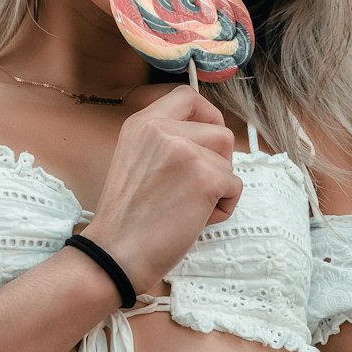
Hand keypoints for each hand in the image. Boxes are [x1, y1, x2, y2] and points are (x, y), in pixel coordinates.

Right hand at [87, 86, 240, 293]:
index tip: (207, 138)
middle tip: (192, 189)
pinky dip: (223, 207)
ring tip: (191, 206)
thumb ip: (166, 143)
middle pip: (219, 132)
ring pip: (229, 160)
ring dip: (219, 185)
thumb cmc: (128, 219)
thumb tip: (210, 141)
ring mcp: (185, 152)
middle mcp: (162, 130)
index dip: (206, 115)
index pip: (187, 97)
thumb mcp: (136, 161)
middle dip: (217, 162)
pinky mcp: (205, 177)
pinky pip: (235, 186)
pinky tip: (195, 219)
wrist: (116, 253)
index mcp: (142, 124)